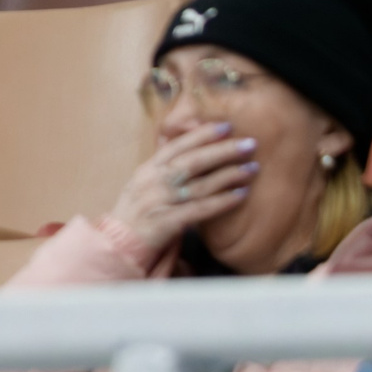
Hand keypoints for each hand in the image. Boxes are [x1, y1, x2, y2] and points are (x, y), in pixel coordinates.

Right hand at [106, 120, 258, 258]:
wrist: (119, 245)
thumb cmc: (137, 213)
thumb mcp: (144, 184)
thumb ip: (164, 168)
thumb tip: (184, 145)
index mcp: (147, 169)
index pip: (176, 146)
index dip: (201, 134)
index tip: (226, 126)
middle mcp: (151, 182)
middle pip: (190, 162)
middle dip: (221, 150)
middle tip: (249, 143)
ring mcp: (157, 202)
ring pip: (197, 185)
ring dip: (228, 175)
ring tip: (253, 168)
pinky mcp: (165, 223)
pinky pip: (198, 210)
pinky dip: (221, 202)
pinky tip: (240, 195)